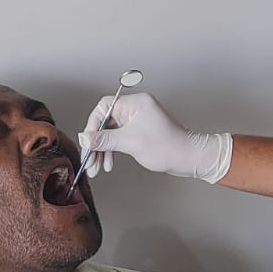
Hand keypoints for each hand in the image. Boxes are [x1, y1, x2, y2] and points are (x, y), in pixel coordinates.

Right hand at [77, 92, 232, 183]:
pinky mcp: (139, 132)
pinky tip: (109, 164)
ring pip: (111, 132)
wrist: (188, 158)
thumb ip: (104, 139)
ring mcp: (138, 120)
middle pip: (105, 122)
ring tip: (98, 168)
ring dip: (103, 150)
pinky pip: (119, 138)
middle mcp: (136, 108)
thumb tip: (84, 136)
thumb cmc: (166, 147)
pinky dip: (112, 151)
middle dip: (96, 143)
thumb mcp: (130, 142)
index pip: (104, 107)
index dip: (93, 125)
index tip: (88, 142)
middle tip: (90, 160)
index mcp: (135, 103)